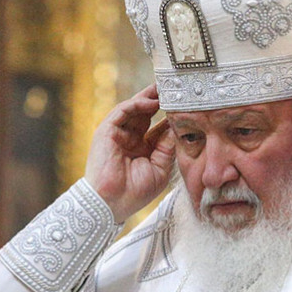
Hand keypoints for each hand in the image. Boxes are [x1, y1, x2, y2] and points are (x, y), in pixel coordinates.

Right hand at [83, 83, 176, 221]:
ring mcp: (117, 134)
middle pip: (145, 114)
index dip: (169, 116)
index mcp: (141, 150)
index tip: (185, 106)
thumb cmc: (134, 193)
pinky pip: (122, 111)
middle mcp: (129, 139)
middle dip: (159, 100)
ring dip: (149, 98)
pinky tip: (151, 102)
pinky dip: (136, 104)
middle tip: (174, 88)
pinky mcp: (106, 131)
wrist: (112, 203)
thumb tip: (178, 127)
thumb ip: (168, 147)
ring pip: (133, 109)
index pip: (157, 127)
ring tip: (165, 90)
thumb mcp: (160, 168)